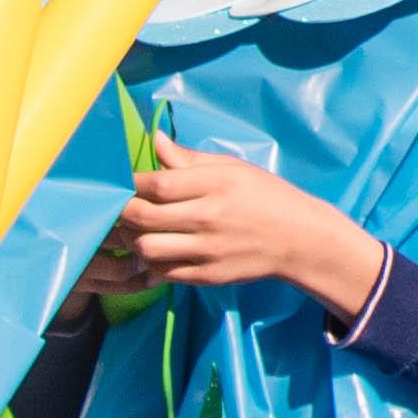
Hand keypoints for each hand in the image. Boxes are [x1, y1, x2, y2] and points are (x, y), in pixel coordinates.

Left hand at [114, 144, 387, 319]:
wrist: (300, 239)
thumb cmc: (265, 196)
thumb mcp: (233, 168)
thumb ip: (190, 158)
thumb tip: (156, 141)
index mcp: (216, 184)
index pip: (157, 183)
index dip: (130, 182)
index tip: (120, 181)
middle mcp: (209, 218)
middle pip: (143, 217)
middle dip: (120, 212)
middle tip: (117, 207)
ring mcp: (207, 251)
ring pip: (146, 248)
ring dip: (133, 238)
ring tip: (135, 229)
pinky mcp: (207, 276)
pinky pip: (163, 271)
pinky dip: (151, 261)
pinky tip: (155, 249)